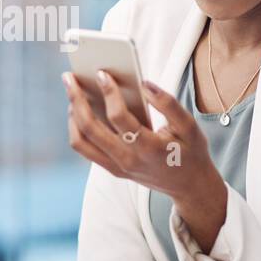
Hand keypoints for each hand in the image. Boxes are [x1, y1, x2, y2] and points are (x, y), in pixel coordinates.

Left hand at [63, 70, 226, 247]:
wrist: (189, 186)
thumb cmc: (190, 151)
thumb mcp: (189, 126)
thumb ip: (168, 103)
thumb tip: (145, 84)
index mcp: (149, 148)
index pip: (119, 118)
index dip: (109, 93)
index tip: (102, 73)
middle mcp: (128, 160)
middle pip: (90, 129)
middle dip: (77, 100)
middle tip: (70, 78)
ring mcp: (117, 167)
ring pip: (81, 142)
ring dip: (72, 115)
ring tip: (73, 93)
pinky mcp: (113, 169)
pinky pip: (85, 149)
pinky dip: (77, 128)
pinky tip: (79, 110)